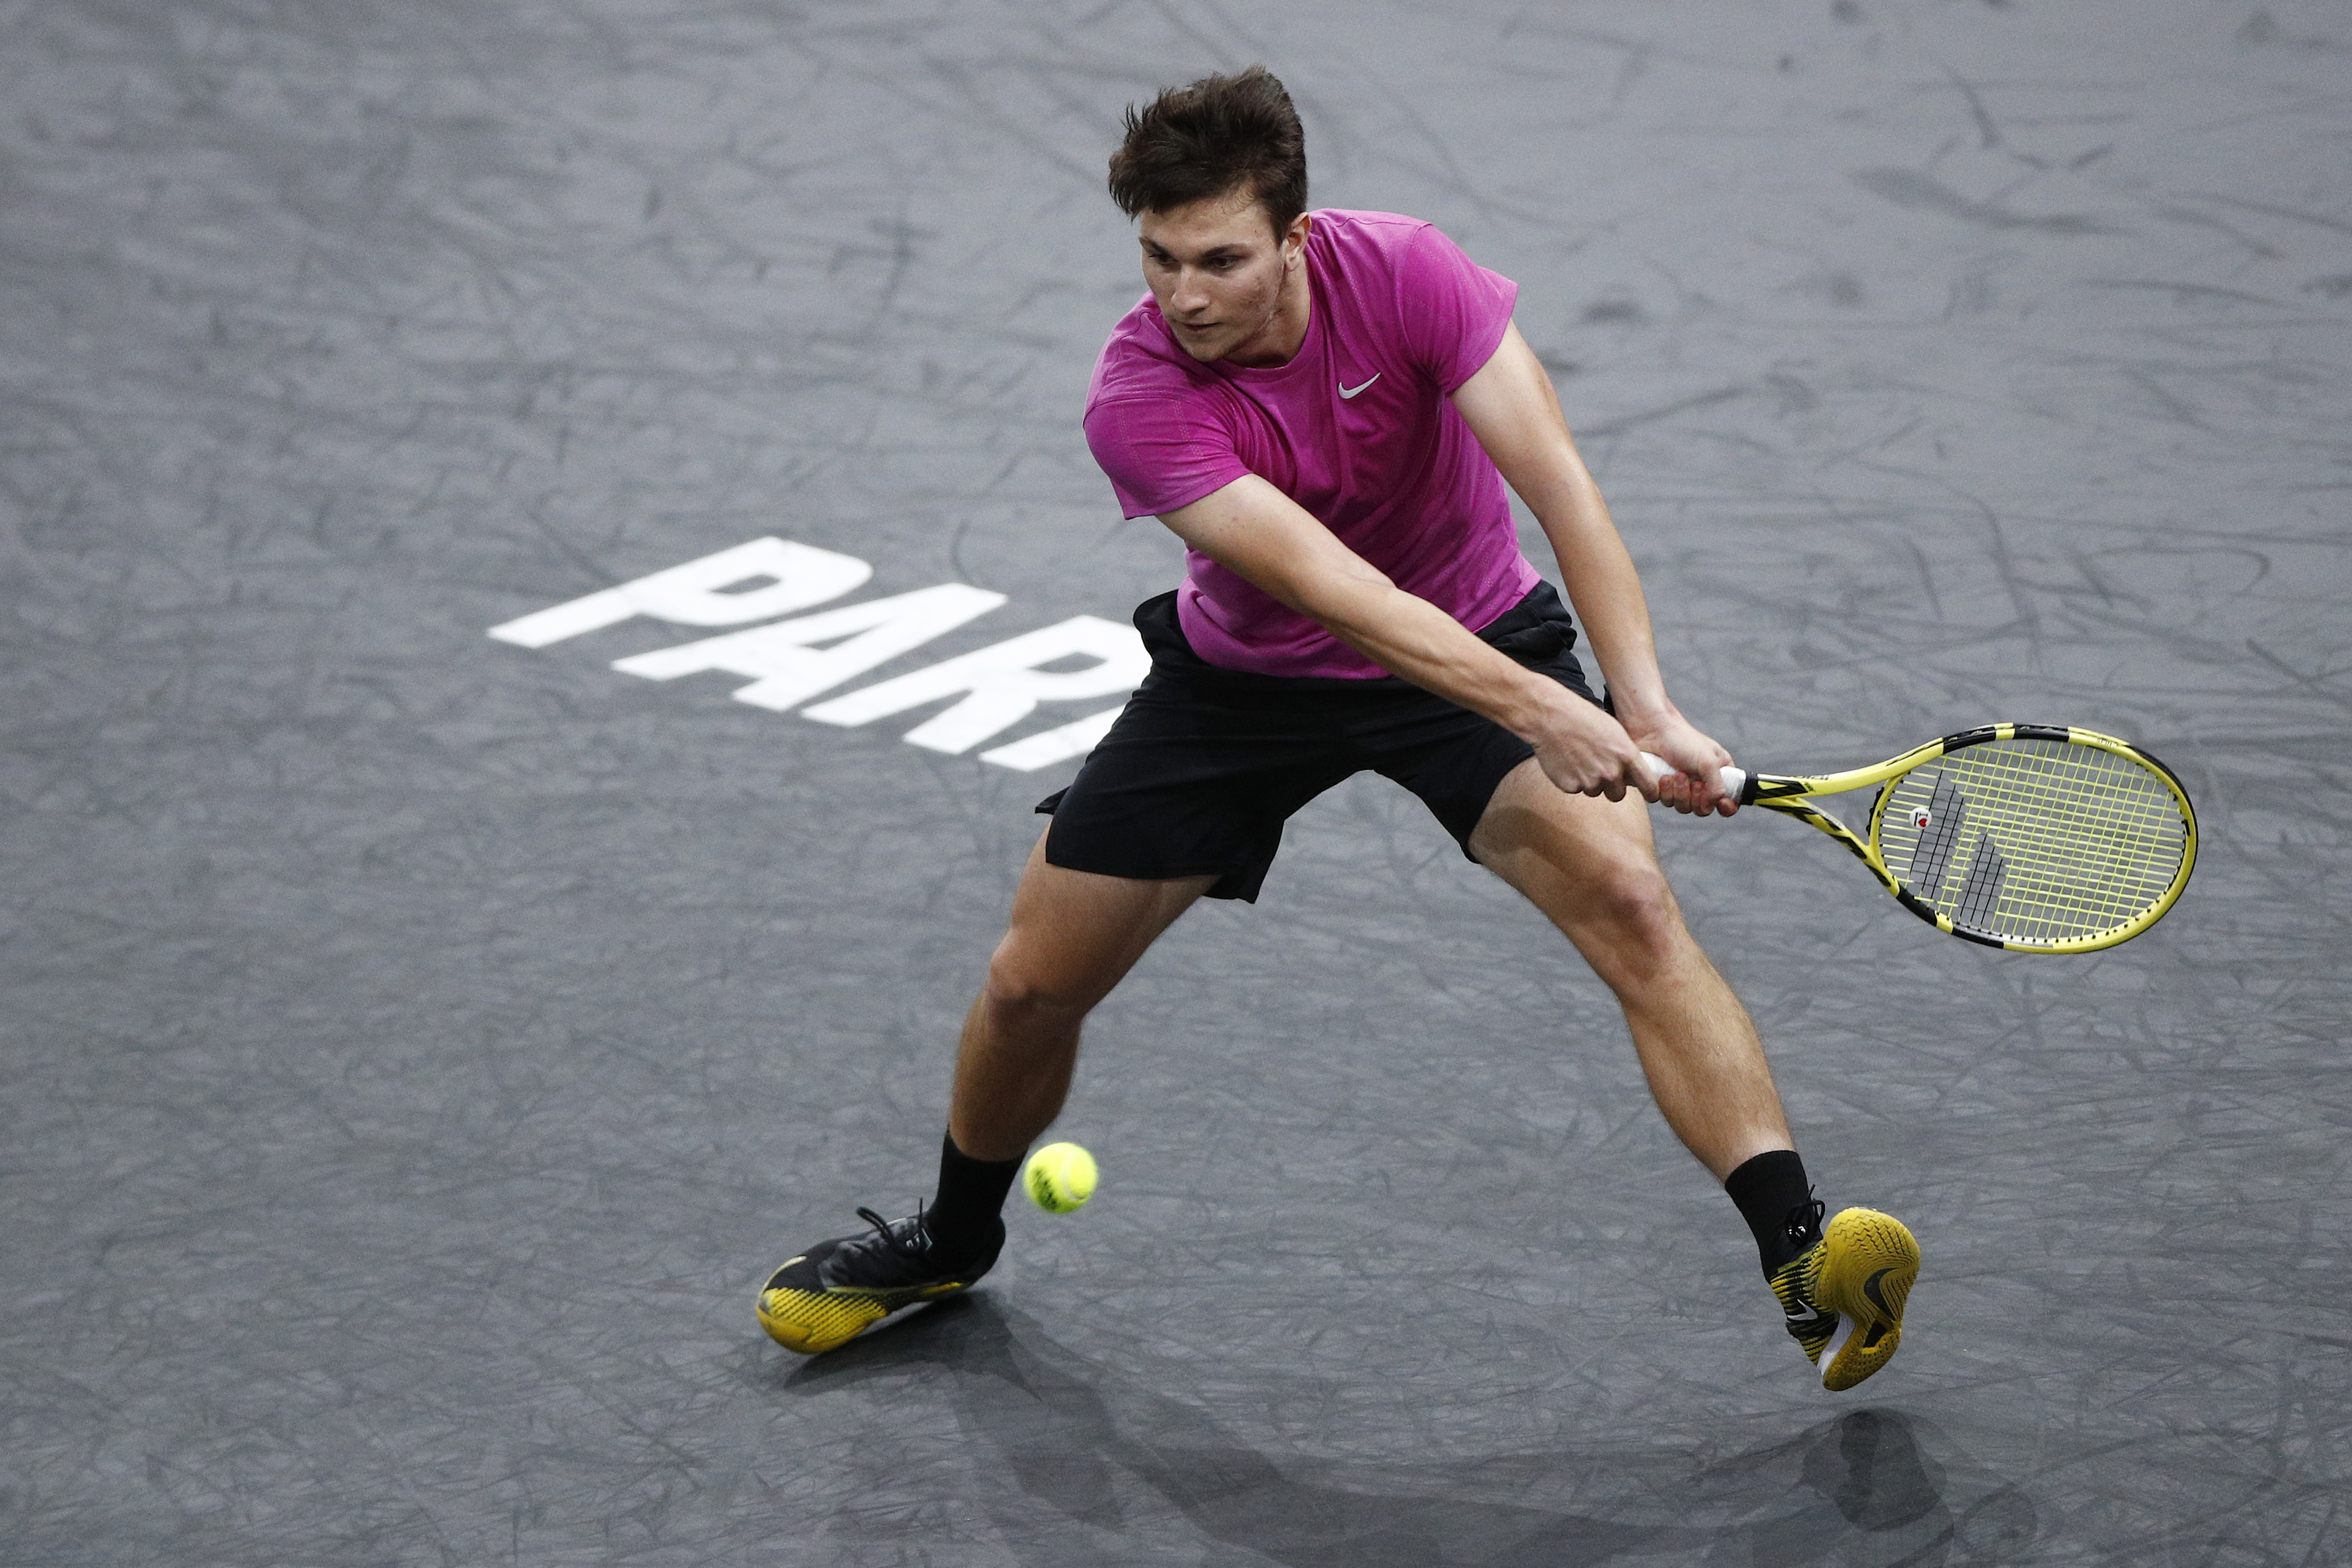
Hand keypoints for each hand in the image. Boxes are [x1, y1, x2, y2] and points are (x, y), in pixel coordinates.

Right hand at [1525, 698, 1654, 802]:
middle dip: (1611, 788)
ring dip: (1589, 782)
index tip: (1650, 795)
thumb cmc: (1584, 718)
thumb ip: (1625, 755)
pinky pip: (1576, 788)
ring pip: (1595, 791)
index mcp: (1626, 756)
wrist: (1552, 717)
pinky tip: (1567, 762)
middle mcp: (1611, 772)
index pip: (1648, 785)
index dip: (1650, 793)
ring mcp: (1590, 781)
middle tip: (1600, 772)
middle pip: (1618, 795)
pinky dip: (1572, 779)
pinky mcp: (1570, 786)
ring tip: (1579, 760)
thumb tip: (1630, 772)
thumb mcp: (1615, 732)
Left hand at [1627, 714, 1739, 816]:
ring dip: (1680, 793)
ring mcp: (1681, 787)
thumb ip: (1717, 784)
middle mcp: (1702, 783)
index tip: (1722, 804)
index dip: (1727, 807)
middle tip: (1694, 782)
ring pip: (1683, 807)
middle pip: (1704, 809)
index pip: (1730, 799)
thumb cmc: (1683, 740)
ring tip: (1677, 774)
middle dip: (1697, 798)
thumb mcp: (1708, 760)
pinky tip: (1663, 776)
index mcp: (1719, 774)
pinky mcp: (1662, 789)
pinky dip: (1665, 792)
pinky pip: (1665, 803)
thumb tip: (1716, 802)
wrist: (1652, 731)